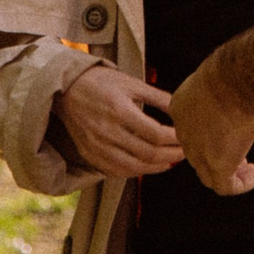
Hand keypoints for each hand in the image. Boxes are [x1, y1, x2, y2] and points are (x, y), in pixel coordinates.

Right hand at [52, 64, 182, 179]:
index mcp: (119, 110)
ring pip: (134, 167)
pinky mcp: (90, 155)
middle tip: (187, 151)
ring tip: (173, 160)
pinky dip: (138, 171)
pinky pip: (118, 171)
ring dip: (158, 167)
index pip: (155, 133)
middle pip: (147, 153)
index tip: (187, 136)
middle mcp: (107, 132)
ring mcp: (97, 147)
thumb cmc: (101, 82)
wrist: (66, 89)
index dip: (175, 139)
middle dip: (172, 154)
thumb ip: (158, 97)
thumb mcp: (131, 83)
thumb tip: (182, 107)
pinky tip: (151, 165)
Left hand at [167, 59, 253, 195]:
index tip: (227, 134)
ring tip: (249, 170)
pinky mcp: (217, 164)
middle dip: (220, 155)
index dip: (209, 136)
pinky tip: (253, 177)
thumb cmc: (232, 70)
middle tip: (241, 156)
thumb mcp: (219, 76)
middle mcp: (184, 131)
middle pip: (198, 153)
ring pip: (209, 174)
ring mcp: (198, 151)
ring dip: (230, 173)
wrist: (236, 80)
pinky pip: (225, 186)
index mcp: (181, 107)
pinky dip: (240, 185)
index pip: (190, 130)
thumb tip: (238, 86)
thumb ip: (222, 88)